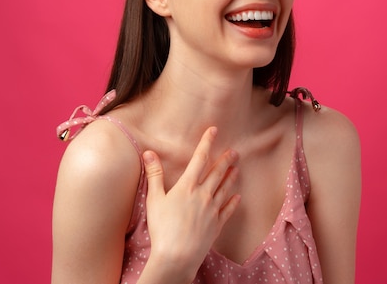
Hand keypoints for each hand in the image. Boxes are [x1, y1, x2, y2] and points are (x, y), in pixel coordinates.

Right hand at [142, 127, 239, 278]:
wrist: (177, 255)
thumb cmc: (162, 228)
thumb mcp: (154, 199)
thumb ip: (154, 175)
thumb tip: (149, 152)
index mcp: (187, 186)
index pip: (199, 159)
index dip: (207, 142)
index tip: (214, 130)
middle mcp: (203, 195)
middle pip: (216, 172)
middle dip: (225, 160)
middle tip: (234, 151)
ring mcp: (212, 210)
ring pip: (224, 189)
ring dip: (231, 177)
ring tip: (236, 169)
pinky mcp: (216, 225)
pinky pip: (227, 210)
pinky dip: (233, 202)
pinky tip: (237, 197)